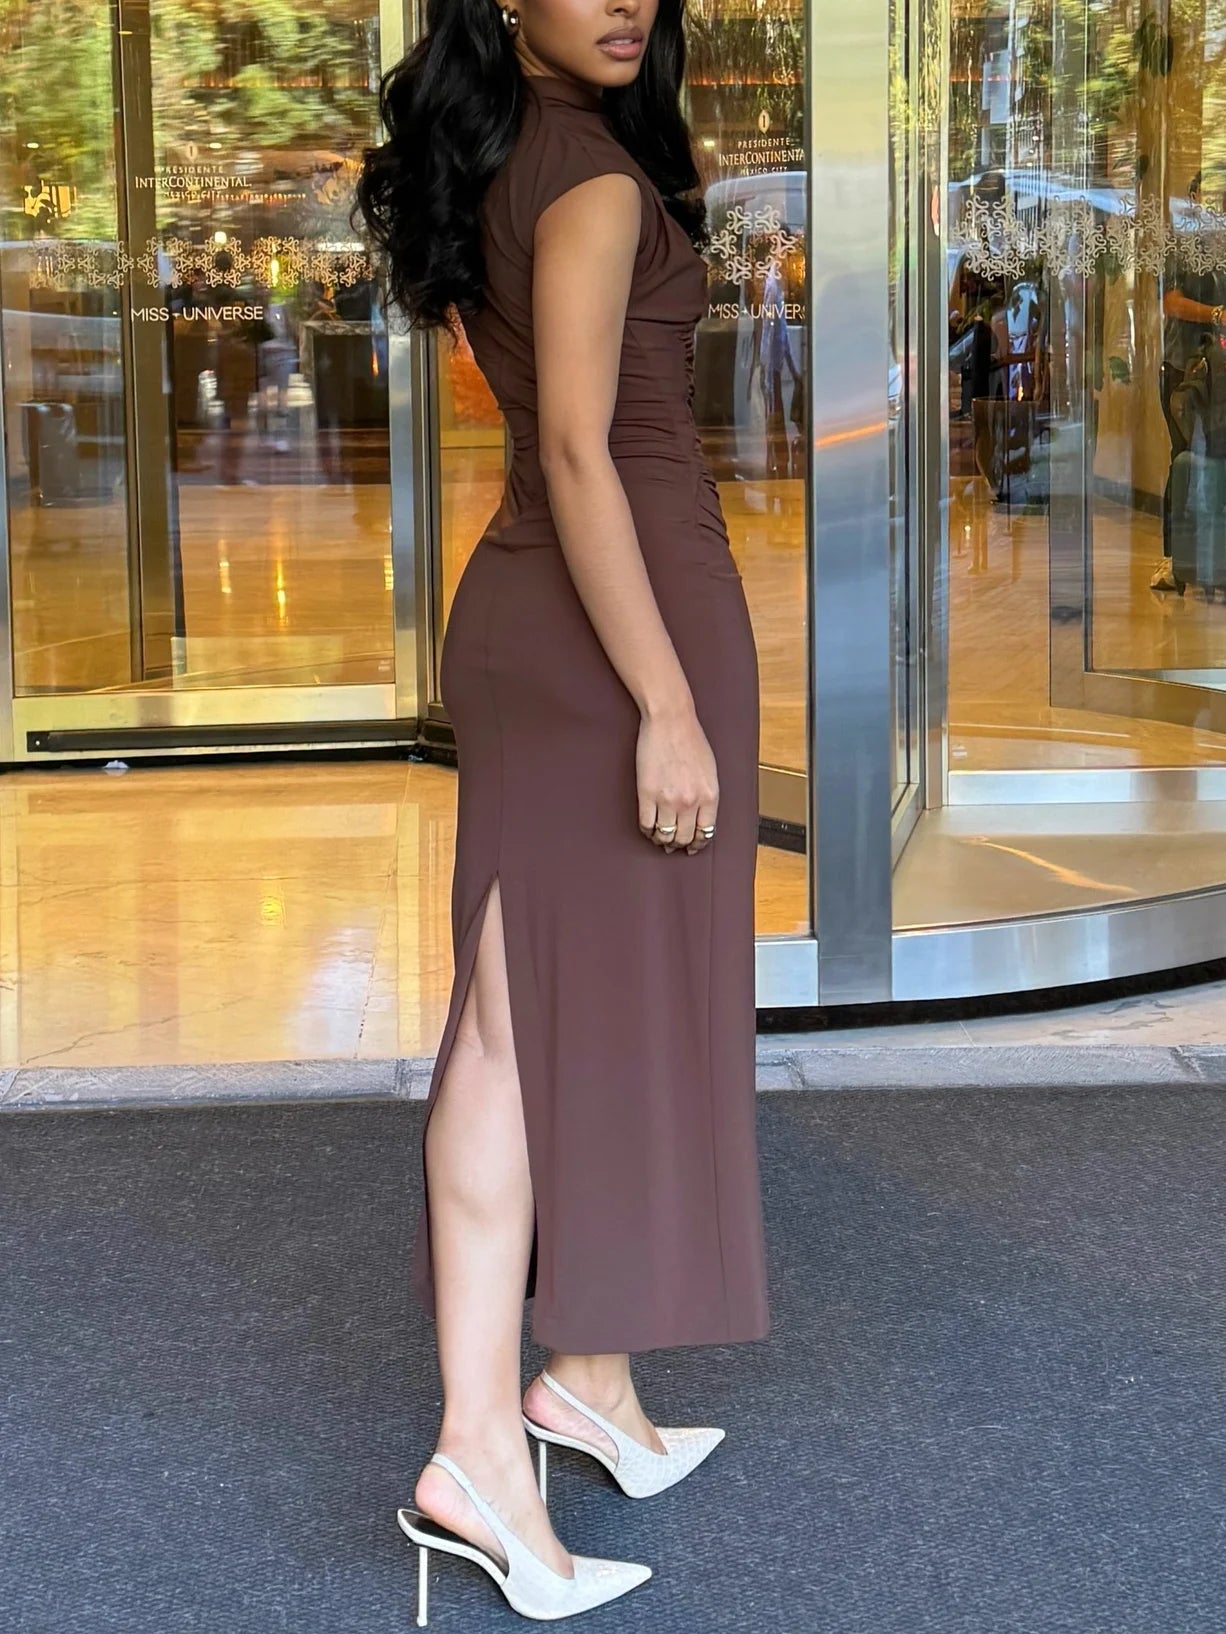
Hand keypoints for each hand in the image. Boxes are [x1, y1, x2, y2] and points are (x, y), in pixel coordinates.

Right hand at [636, 706, 718, 853]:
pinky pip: (646, 824)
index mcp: (710, 796)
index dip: (698, 843)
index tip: (693, 846)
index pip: (705, 833)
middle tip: (674, 844)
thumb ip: (707, 795)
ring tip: (660, 836)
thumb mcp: (710, 771)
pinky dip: (647, 830)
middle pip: (684, 838)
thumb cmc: (691, 739)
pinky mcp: (647, 794)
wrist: (670, 721)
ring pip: (665, 835)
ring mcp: (668, 800)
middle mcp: (691, 802)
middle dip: (679, 844)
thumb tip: (700, 818)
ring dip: (662, 839)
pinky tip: (648, 826)